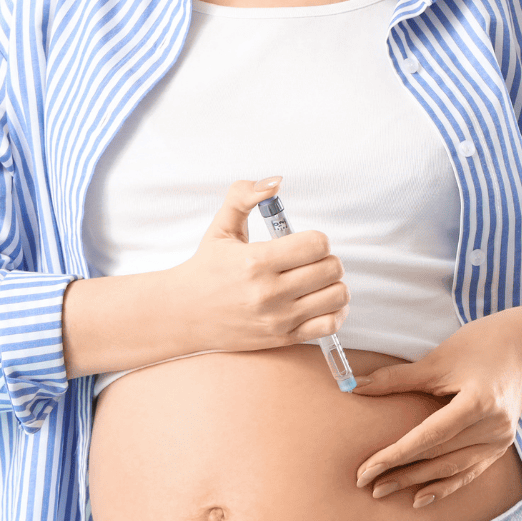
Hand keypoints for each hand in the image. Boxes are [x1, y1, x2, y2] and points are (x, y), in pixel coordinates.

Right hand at [165, 177, 349, 352]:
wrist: (184, 314)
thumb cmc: (207, 268)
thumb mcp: (221, 226)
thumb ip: (245, 195)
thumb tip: (275, 182)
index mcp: (255, 261)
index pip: (316, 244)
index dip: (317, 239)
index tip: (304, 243)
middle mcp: (269, 292)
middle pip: (331, 268)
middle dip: (327, 259)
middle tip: (311, 260)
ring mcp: (278, 318)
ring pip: (336, 295)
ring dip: (333, 283)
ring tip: (316, 280)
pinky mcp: (283, 338)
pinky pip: (330, 324)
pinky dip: (335, 310)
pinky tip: (320, 301)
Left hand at [350, 312, 521, 508]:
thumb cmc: (478, 346)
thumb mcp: (437, 360)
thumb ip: (396, 378)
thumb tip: (354, 387)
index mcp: (478, 402)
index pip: (429, 436)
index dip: (395, 455)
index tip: (366, 469)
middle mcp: (493, 426)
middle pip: (439, 456)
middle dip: (400, 472)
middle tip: (366, 484)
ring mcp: (500, 440)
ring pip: (452, 469)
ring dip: (417, 482)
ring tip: (383, 491)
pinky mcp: (501, 446)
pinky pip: (469, 472)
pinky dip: (444, 486)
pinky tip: (420, 498)